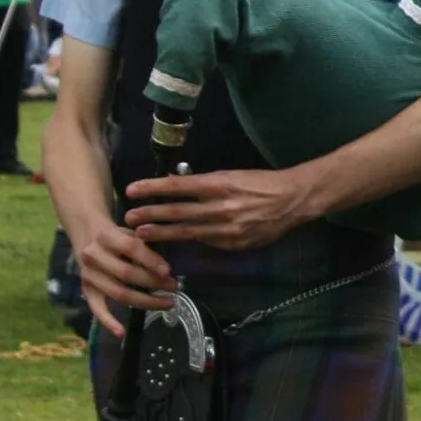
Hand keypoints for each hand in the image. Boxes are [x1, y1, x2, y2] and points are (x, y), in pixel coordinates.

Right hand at [71, 222, 177, 338]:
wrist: (88, 236)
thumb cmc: (118, 235)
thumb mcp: (131, 231)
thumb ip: (146, 244)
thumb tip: (167, 269)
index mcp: (105, 235)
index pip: (131, 247)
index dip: (150, 260)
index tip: (169, 271)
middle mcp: (92, 256)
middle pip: (125, 273)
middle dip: (153, 282)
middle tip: (175, 286)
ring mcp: (88, 275)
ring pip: (118, 293)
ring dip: (145, 301)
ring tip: (169, 302)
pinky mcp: (86, 290)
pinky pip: (97, 309)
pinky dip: (108, 322)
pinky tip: (121, 332)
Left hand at [121, 168, 316, 252]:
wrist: (292, 200)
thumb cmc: (261, 183)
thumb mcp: (232, 176)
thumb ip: (205, 184)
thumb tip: (177, 186)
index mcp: (220, 184)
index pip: (178, 186)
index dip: (153, 188)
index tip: (132, 190)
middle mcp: (220, 207)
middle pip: (178, 212)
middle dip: (150, 214)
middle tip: (128, 217)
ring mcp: (226, 228)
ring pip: (187, 232)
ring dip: (162, 233)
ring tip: (141, 234)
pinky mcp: (233, 244)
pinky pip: (207, 243)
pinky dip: (190, 242)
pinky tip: (176, 243)